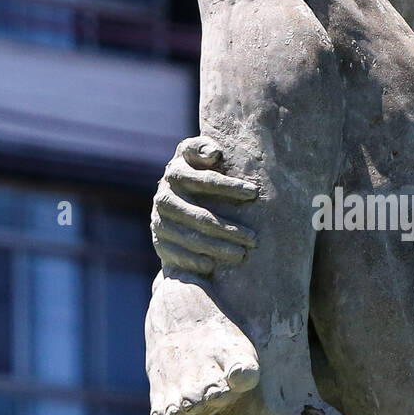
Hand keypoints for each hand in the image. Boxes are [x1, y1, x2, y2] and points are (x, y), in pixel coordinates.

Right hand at [152, 136, 259, 276]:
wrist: (175, 199)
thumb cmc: (199, 172)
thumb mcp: (199, 155)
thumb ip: (205, 148)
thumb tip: (214, 154)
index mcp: (176, 171)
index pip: (203, 180)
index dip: (228, 186)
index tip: (254, 193)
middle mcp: (164, 196)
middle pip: (200, 215)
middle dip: (229, 228)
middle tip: (254, 238)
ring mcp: (159, 220)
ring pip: (191, 237)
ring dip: (217, 247)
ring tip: (242, 254)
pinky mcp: (159, 241)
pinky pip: (176, 254)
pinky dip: (194, 260)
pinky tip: (212, 266)